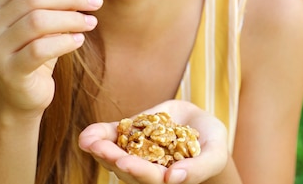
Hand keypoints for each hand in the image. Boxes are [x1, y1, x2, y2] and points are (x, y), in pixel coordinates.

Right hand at [0, 0, 102, 115]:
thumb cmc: (37, 51)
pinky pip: (40, 49)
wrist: (22, 97)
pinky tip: (79, 40)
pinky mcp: (8, 71)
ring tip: (91, 22)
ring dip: (71, 18)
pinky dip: (64, 41)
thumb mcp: (46, 20)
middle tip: (95, 2)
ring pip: (37, 21)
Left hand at [79, 100, 228, 183]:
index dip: (137, 170)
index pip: (150, 178)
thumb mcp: (214, 155)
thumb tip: (173, 179)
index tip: (123, 162)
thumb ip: (198, 168)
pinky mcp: (130, 135)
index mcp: (167, 179)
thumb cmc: (213, 145)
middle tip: (96, 147)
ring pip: (114, 155)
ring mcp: (137, 153)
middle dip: (110, 157)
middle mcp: (148, 170)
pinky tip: (88, 134)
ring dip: (100, 147)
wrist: (202, 125)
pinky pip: (113, 137)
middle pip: (126, 168)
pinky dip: (100, 134)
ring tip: (87, 140)